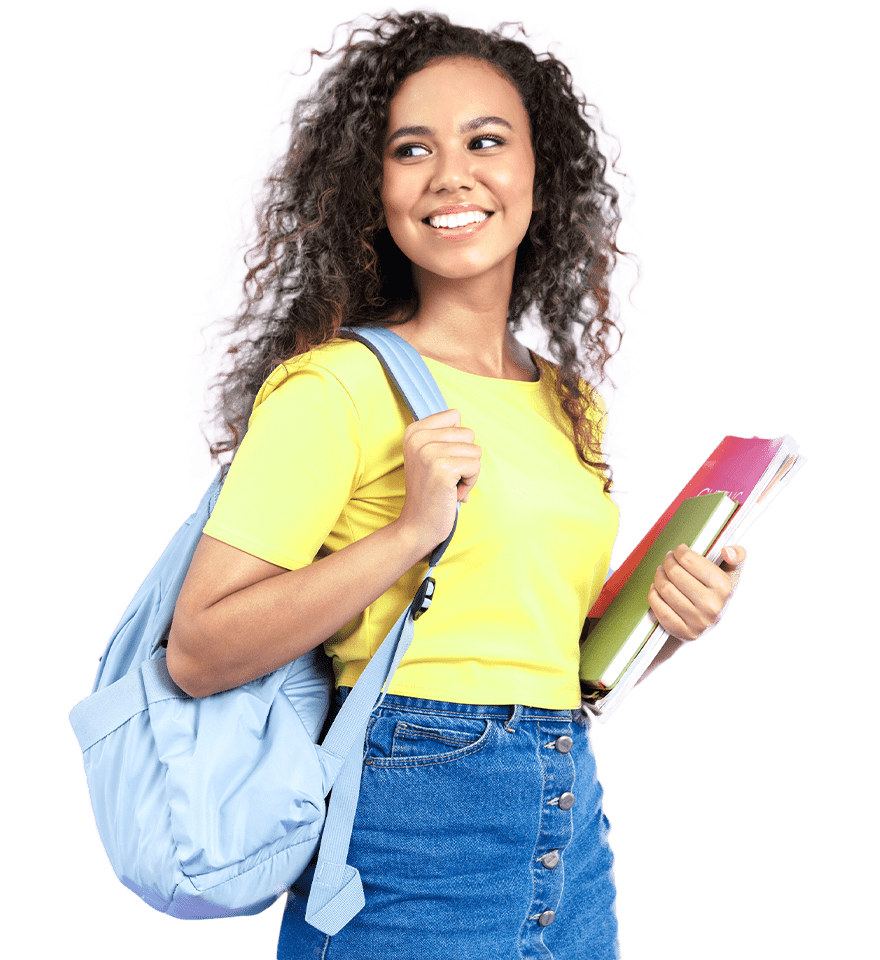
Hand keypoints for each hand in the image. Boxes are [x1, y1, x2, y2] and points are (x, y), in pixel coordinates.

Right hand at [395, 408, 481, 554]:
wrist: (418, 524)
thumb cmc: (431, 491)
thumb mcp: (428, 455)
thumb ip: (442, 434)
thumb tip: (461, 420)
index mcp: (414, 430)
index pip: (455, 416)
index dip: (457, 441)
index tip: (442, 460)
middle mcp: (418, 438)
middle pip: (468, 433)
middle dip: (465, 458)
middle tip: (446, 476)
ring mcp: (429, 452)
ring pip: (475, 451)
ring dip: (468, 472)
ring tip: (449, 485)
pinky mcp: (442, 469)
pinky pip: (476, 467)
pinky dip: (470, 483)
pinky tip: (453, 492)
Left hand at [647, 543, 746, 642]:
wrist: (710, 623)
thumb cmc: (717, 591)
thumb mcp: (732, 573)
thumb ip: (737, 556)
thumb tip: (727, 551)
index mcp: (724, 587)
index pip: (689, 560)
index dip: (679, 551)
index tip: (678, 550)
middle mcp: (712, 605)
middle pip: (675, 573)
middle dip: (668, 562)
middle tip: (668, 559)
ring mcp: (698, 621)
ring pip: (665, 589)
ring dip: (659, 576)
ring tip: (662, 571)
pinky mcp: (684, 631)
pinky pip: (659, 608)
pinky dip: (654, 595)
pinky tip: (657, 588)